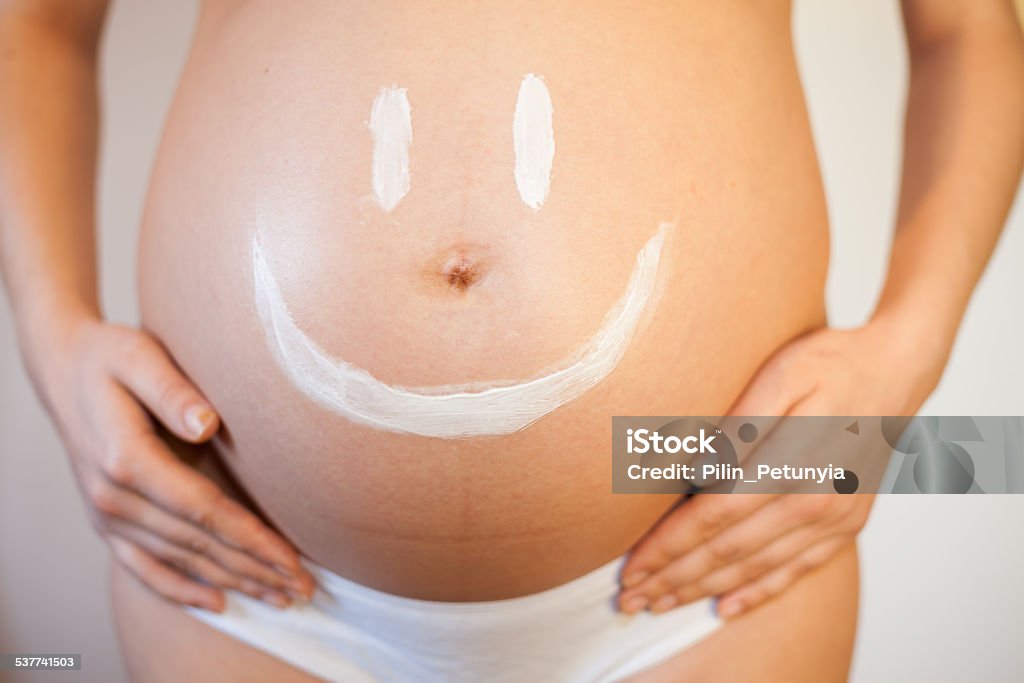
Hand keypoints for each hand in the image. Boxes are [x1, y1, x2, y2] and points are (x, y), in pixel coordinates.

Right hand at [31, 313, 314, 611]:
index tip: (289, 558)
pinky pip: (144, 568)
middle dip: (254, 569)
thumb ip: (172, 390)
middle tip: (302, 588)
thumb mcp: (139, 356)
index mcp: (126, 459)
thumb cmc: (109, 358)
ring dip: (231, 583)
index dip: (249, 538)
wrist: (63, 370)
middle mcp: (114, 497)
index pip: (202, 510)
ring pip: (178, 561)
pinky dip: (181, 590)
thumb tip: (207, 423)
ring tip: (278, 598)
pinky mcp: (108, 522)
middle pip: (197, 544)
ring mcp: (108, 515)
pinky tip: (218, 603)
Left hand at [617, 319, 943, 618]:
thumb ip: (739, 424)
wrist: (898, 370)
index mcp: (793, 463)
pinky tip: (726, 608)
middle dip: (674, 579)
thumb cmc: (831, 363)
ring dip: (704, 592)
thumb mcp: (780, 374)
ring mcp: (836, 519)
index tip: (631, 568)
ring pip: (757, 568)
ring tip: (661, 604)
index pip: (713, 517)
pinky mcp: (848, 525)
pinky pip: (798, 570)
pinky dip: (759, 592)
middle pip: (729, 552)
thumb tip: (697, 469)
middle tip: (629, 600)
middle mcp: (815, 501)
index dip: (668, 547)